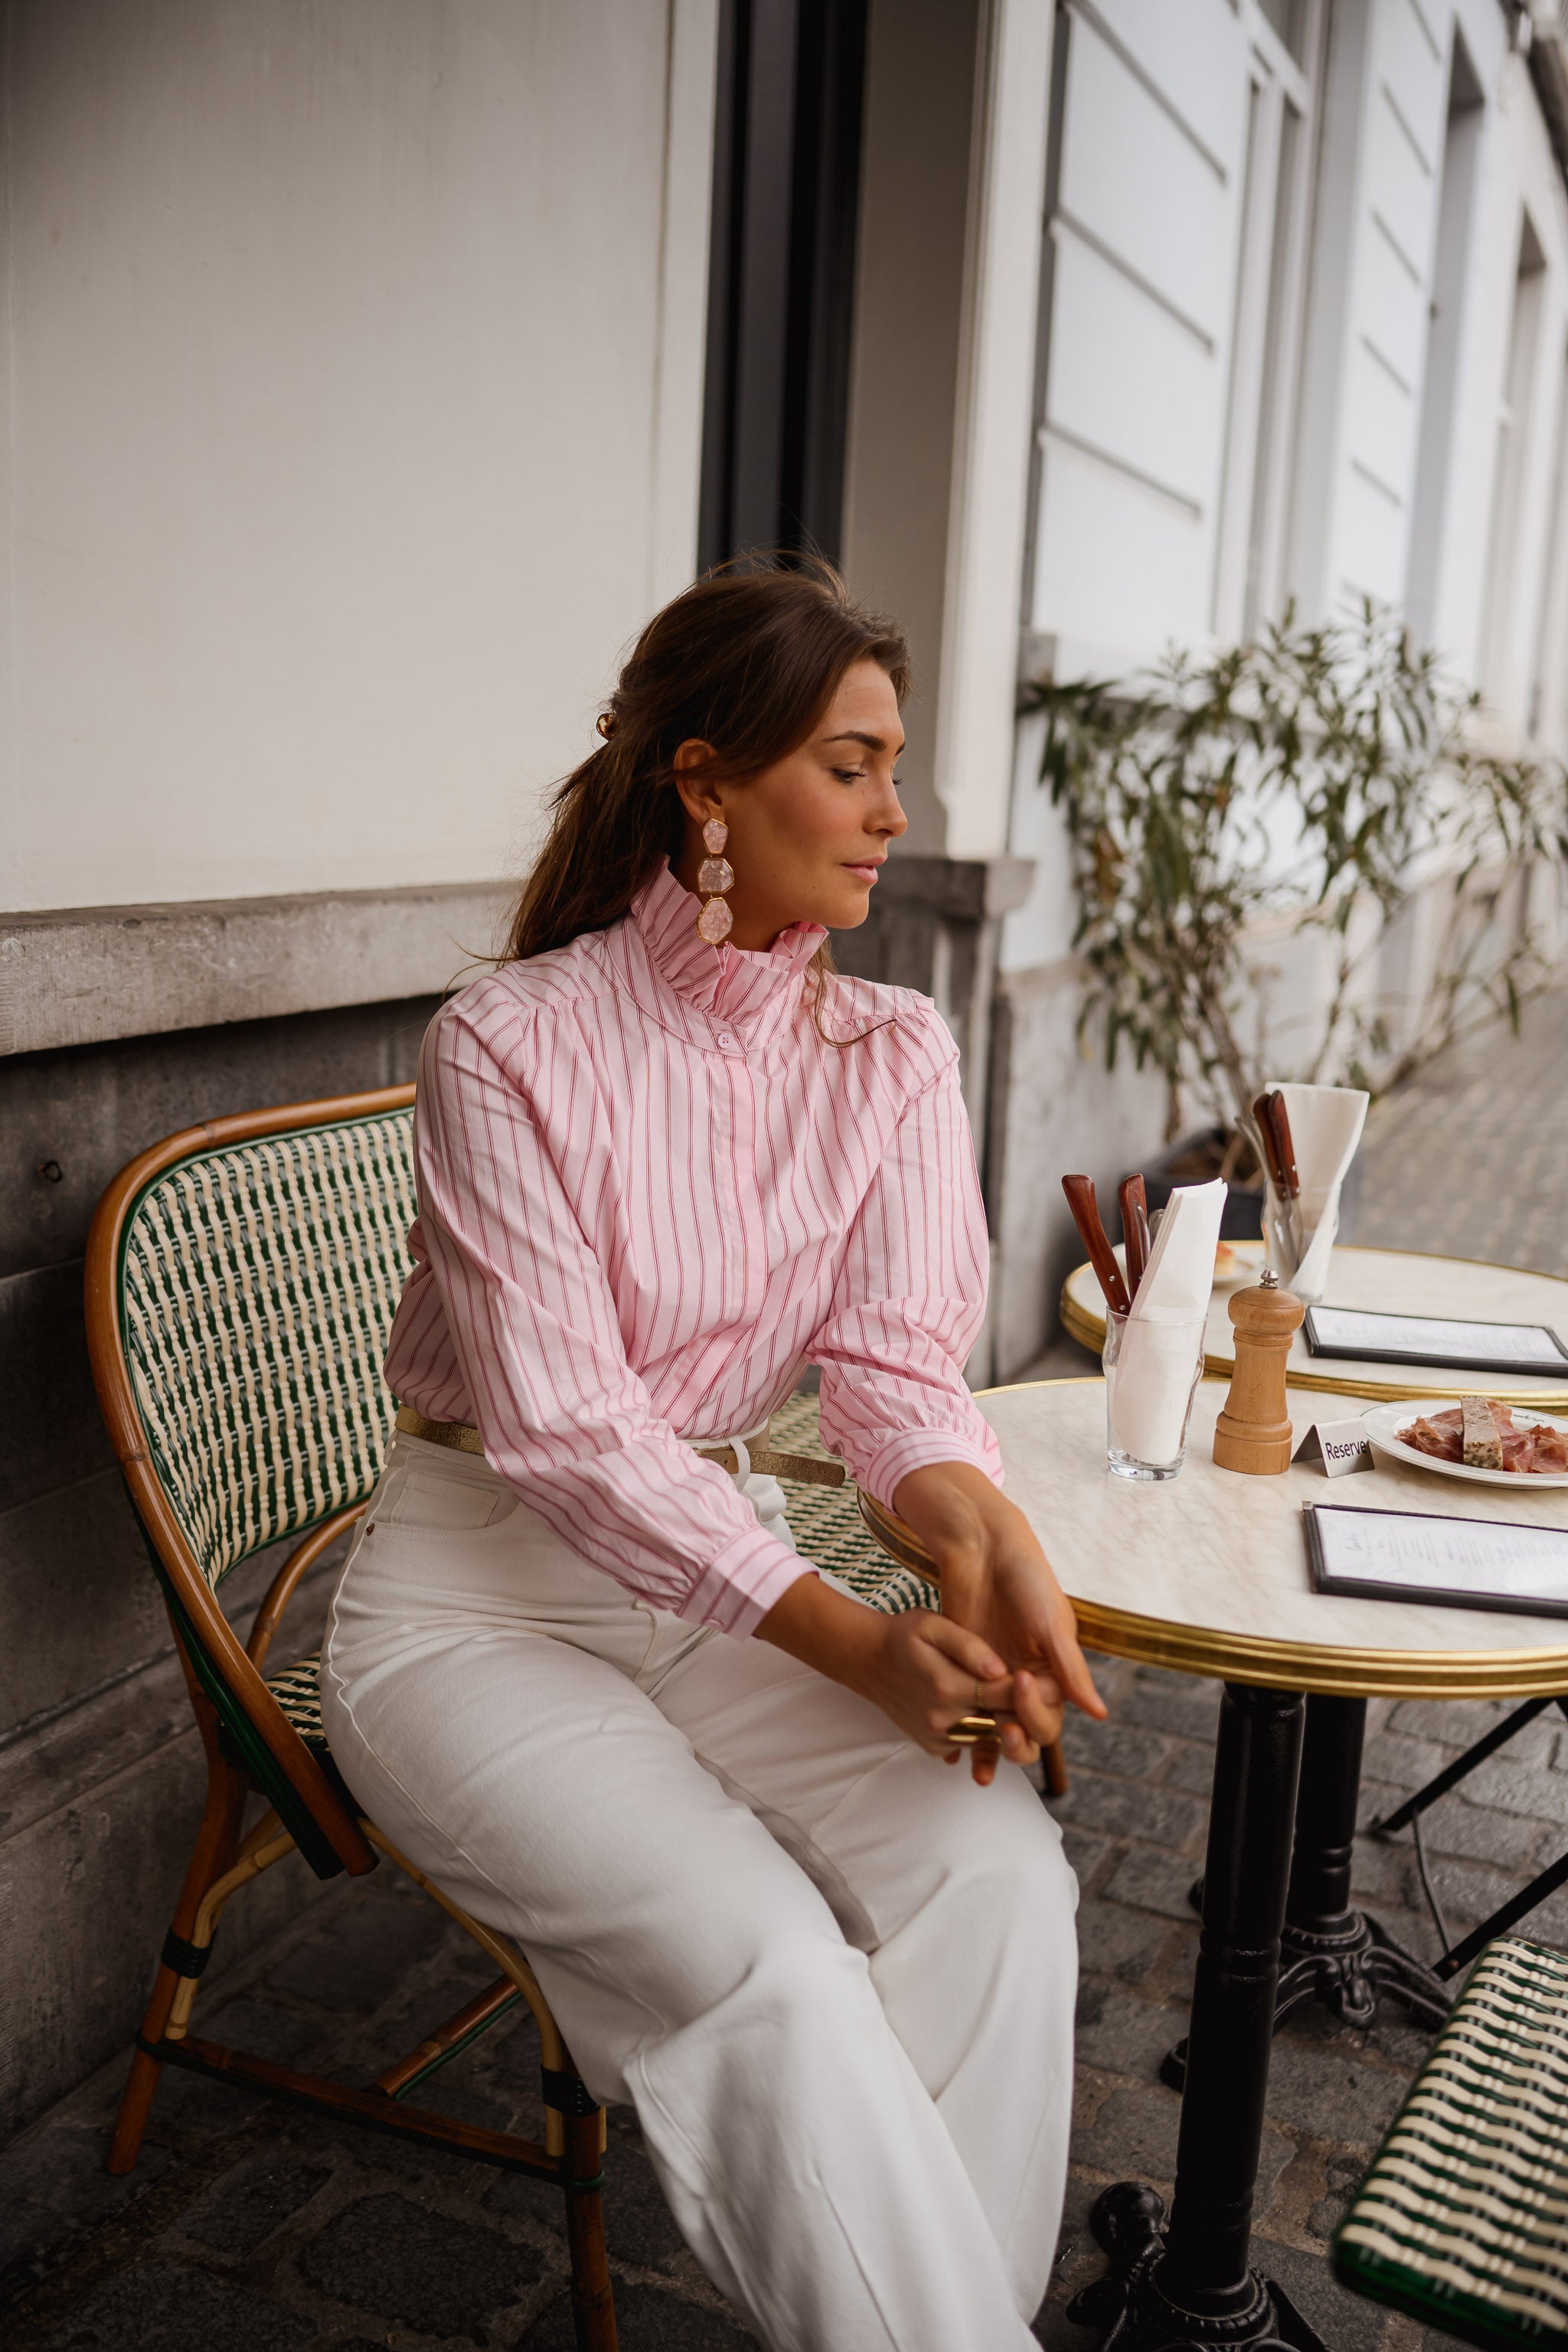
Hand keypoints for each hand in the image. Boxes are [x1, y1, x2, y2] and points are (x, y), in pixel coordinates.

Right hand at [754, 1573, 1022, 1783]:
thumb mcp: (933, 1625)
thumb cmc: (904, 1636)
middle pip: (1003, 1723)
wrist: (868, 1662)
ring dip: (1007, 1723)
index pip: (1006, 1695)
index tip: (1040, 1676)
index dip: (1029, 1688)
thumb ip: (969, 1646)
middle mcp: (943, 1719)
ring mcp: (938, 1737)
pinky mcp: (934, 1747)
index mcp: (947, 1687)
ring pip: (990, 1738)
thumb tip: (1001, 1670)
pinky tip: (987, 1710)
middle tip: (1037, 1692)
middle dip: (1023, 1710)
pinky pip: (971, 1744)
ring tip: (1013, 1701)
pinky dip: (984, 1730)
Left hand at [891, 1461, 1106, 1768]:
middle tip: (1003, 1730)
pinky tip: (957, 1758)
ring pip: (997, 1729)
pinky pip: (969, 1713)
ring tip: (977, 1754)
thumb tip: (1099, 1715)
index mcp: (1055, 1671)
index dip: (1037, 1712)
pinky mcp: (967, 1672)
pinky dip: (967, 1738)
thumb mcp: (1052, 1624)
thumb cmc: (1027, 1580)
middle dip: (1018, 1739)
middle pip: (1027, 1730)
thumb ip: (1071, 1671)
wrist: (983, 1550)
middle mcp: (1028, 1680)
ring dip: (990, 1747)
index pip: (1051, 1714)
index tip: (1021, 1684)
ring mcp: (995, 1679)